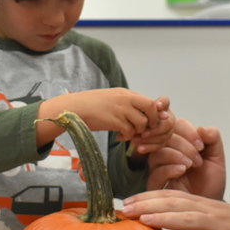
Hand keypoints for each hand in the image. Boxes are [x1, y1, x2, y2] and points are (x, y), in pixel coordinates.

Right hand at [36, 89, 161, 145]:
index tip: (151, 122)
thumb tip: (141, 114)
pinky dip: (127, 136)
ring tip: (127, 133)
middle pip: (150, 108)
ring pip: (141, 123)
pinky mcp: (114, 120)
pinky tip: (119, 136)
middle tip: (144, 130)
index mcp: (126, 93)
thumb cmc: (92, 105)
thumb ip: (127, 103)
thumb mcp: (112, 99)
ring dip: (137, 131)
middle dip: (151, 122)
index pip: (150, 101)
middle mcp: (125, 99)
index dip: (154, 113)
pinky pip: (129, 131)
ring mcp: (120, 109)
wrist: (74, 108)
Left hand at [121, 190, 229, 229]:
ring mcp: (217, 224)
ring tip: (142, 220)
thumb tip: (166, 229)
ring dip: (163, 218)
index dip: (148, 196)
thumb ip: (191, 222)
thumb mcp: (213, 221)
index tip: (127, 201)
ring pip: (186, 217)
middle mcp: (208, 210)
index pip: (171, 195)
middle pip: (174, 202)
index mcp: (203, 204)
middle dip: (147, 204)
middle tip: (125, 208)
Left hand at [129, 97, 176, 154]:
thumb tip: (153, 108)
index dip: (163, 103)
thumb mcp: (135, 111)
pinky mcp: (164, 141)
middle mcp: (168, 117)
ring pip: (164, 136)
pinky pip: (159, 146)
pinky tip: (139, 148)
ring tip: (135, 140)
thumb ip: (141, 108)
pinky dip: (148, 147)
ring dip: (149, 139)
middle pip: (169, 123)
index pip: (166, 101)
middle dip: (155, 129)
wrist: (133, 128)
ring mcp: (168, 130)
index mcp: (161, 107)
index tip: (157, 106)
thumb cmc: (135, 116)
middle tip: (143, 133)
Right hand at [144, 120, 225, 198]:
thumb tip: (203, 128)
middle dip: (184, 145)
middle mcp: (166, 152)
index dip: (188, 132)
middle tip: (198, 159)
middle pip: (165, 137)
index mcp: (180, 142)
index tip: (202, 145)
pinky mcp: (155, 185)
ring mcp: (159, 168)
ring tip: (191, 165)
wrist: (209, 205)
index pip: (176, 125)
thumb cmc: (210, 182)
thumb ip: (213, 140)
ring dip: (176, 155)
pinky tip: (182, 170)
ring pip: (157, 153)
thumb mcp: (216, 158)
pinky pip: (155, 172)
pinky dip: (169, 168)